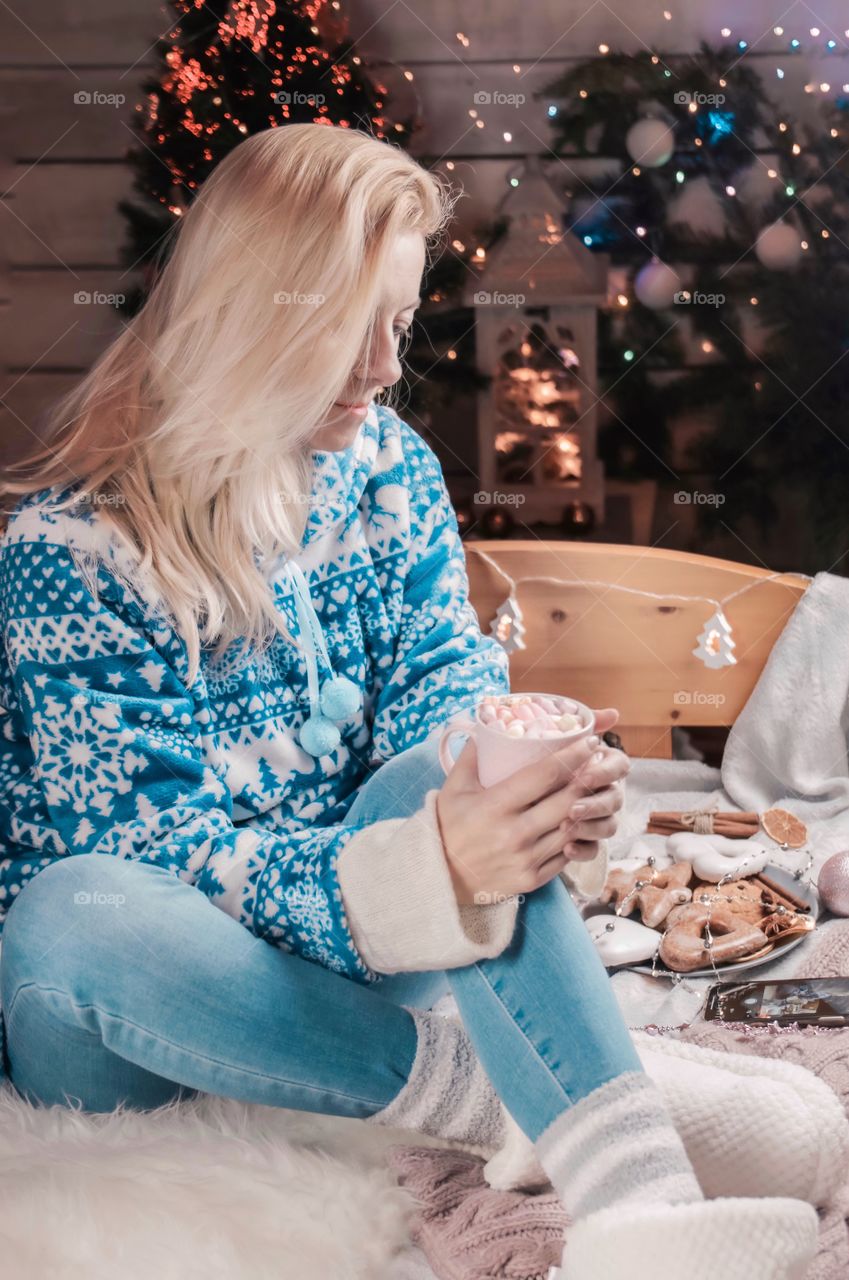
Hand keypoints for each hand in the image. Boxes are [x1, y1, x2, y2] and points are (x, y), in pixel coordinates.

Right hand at [435, 708, 629, 905]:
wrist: (440, 878)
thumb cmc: (448, 827)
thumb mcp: (453, 788)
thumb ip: (471, 756)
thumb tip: (488, 724)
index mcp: (496, 805)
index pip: (545, 775)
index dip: (572, 755)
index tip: (590, 740)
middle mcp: (515, 833)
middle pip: (567, 800)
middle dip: (590, 776)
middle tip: (601, 760)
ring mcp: (526, 858)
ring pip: (572, 827)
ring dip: (589, 805)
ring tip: (598, 787)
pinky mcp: (533, 879)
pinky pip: (567, 854)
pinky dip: (579, 835)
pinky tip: (583, 819)